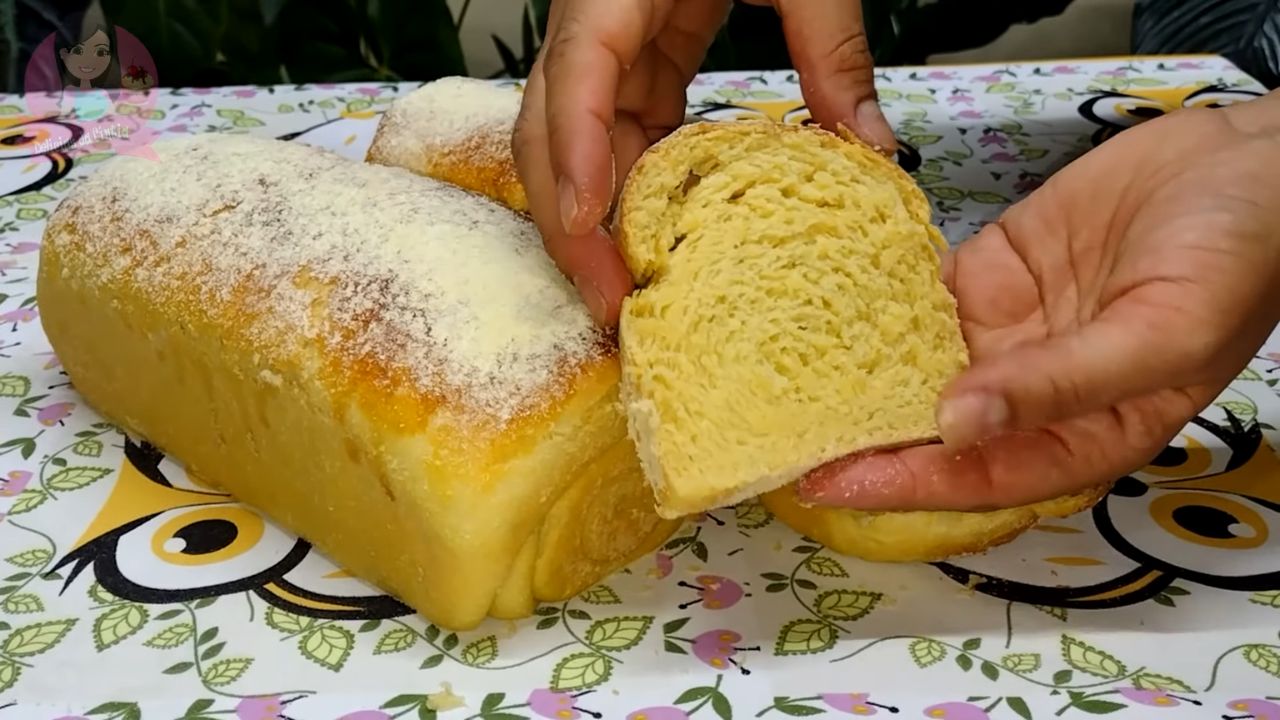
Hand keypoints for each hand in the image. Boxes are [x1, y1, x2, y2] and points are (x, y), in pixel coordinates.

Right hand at [512, 0, 896, 324]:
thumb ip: (832, 46)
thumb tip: (872, 151)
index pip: (578, 69)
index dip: (575, 150)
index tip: (591, 223)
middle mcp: (597, 19)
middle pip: (550, 127)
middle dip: (571, 222)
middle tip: (613, 305)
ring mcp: (612, 43)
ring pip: (576, 144)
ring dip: (598, 223)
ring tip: (632, 297)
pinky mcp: (641, 57)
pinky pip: (623, 133)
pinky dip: (637, 191)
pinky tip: (660, 243)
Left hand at [798, 90, 1279, 511]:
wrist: (1246, 162)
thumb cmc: (1235, 258)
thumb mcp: (1161, 334)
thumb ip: (1062, 384)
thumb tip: (959, 425)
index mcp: (1082, 434)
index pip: (979, 477)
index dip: (905, 485)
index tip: (832, 484)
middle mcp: (1030, 395)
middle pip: (932, 433)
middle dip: (862, 441)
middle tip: (782, 441)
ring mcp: (1003, 335)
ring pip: (914, 368)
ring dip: (854, 378)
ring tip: (780, 383)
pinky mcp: (985, 278)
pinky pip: (916, 299)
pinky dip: (870, 306)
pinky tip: (818, 311)